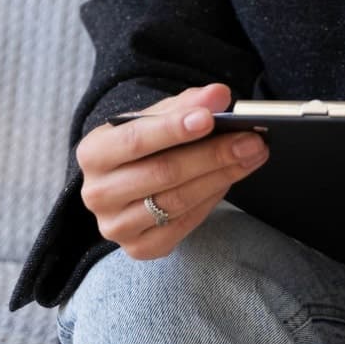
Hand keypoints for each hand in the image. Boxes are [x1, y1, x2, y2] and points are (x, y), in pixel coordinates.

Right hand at [75, 83, 270, 259]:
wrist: (125, 184)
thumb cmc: (143, 146)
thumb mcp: (155, 119)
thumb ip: (185, 104)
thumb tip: (219, 95)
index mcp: (93, 153)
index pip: (135, 139)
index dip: (173, 129)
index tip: (210, 118)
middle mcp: (97, 193)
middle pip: (163, 172)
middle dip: (212, 154)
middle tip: (250, 140)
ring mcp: (116, 226)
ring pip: (177, 201)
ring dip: (220, 177)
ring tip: (251, 156)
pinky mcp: (139, 248)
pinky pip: (183, 225)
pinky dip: (210, 200)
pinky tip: (229, 180)